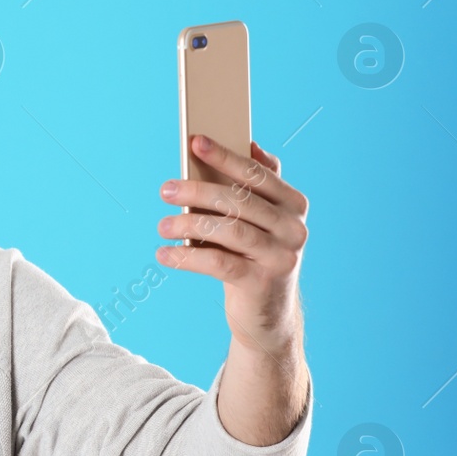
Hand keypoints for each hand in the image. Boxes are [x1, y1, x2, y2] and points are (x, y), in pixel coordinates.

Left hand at [155, 135, 308, 355]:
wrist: (267, 313)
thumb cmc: (253, 255)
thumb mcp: (259, 221)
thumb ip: (254, 187)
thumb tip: (249, 145)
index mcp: (293, 204)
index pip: (258, 174)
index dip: (226, 156)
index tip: (195, 141)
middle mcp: (294, 228)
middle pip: (240, 201)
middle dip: (198, 191)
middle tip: (166, 189)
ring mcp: (281, 256)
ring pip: (230, 231)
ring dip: (189, 224)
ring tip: (162, 225)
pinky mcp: (262, 283)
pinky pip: (219, 263)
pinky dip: (187, 257)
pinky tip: (164, 254)